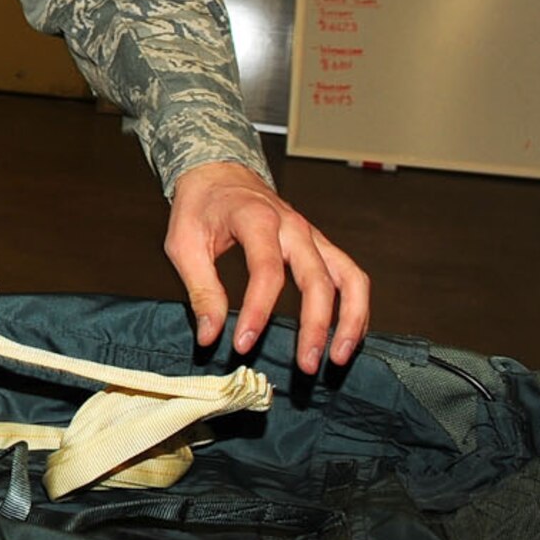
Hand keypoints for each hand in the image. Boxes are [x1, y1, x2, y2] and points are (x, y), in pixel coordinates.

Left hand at [164, 161, 368, 375]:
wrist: (219, 173)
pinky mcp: (319, 246)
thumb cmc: (201, 206)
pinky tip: (346, 337)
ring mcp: (312, 235)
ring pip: (349, 276)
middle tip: (305, 366)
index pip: (266, 269)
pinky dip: (355, 308)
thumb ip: (200, 290)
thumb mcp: (184, 244)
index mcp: (256, 218)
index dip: (257, 310)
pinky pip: (350, 276)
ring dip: (349, 319)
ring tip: (338, 357)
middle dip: (315, 326)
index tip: (243, 342)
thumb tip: (210, 335)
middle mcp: (292, 225)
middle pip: (317, 278)